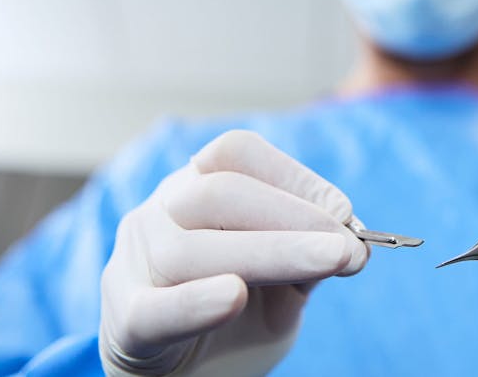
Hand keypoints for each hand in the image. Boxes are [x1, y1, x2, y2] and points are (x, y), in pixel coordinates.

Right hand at [99, 130, 367, 375]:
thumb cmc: (234, 316)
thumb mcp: (281, 282)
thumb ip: (309, 257)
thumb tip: (356, 240)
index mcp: (196, 187)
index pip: (236, 154)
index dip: (292, 175)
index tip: (344, 211)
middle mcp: (159, 212)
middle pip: (218, 194)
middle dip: (292, 216)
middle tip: (347, 248)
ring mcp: (133, 263)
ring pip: (190, 249)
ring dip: (272, 253)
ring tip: (329, 263)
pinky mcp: (122, 322)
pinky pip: (153, 310)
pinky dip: (195, 302)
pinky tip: (233, 297)